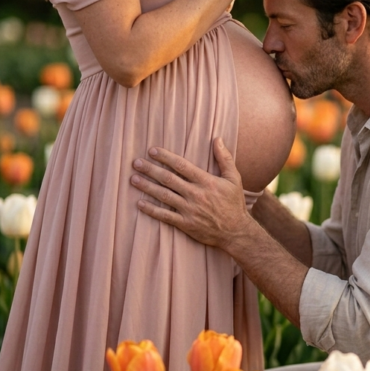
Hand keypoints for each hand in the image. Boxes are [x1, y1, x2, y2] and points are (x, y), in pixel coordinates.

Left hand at [130, 139, 248, 247]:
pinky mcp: (186, 224)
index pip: (181, 165)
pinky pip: (165, 216)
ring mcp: (189, 210)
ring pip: (163, 196)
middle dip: (150, 170)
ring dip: (147, 187)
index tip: (152, 150)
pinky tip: (139, 203)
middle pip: (168, 179)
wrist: (236, 232)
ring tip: (133, 179)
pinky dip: (151, 210)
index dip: (165, 157)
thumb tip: (217, 138)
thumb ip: (224, 158)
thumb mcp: (234, 179)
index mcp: (206, 181)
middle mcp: (196, 195)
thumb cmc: (234, 204)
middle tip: (135, 162)